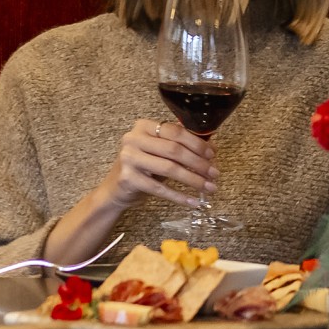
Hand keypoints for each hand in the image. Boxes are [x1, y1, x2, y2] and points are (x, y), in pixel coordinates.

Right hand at [95, 118, 215, 210]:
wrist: (114, 189)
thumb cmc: (142, 167)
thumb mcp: (158, 151)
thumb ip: (179, 145)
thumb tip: (211, 147)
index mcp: (143, 126)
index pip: (175, 131)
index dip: (197, 143)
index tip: (213, 154)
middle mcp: (133, 139)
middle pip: (174, 150)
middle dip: (198, 163)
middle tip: (214, 174)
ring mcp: (129, 158)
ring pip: (170, 168)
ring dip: (193, 179)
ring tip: (209, 187)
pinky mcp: (128, 178)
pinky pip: (160, 188)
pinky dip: (179, 196)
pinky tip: (193, 201)